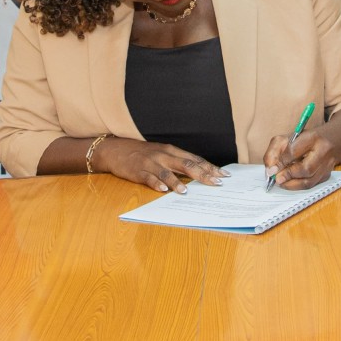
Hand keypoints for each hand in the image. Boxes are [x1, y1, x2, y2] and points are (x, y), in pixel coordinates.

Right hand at [94, 137, 227, 192]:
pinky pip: (148, 178)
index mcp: (171, 151)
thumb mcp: (161, 154)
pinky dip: (156, 183)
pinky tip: (162, 190)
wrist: (116, 149)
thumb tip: (197, 174)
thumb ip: (177, 163)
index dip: (209, 167)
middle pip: (185, 164)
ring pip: (166, 172)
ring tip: (186, 191)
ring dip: (177, 182)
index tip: (223, 175)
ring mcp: (150, 163)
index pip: (194, 159)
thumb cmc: (142, 153)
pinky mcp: (138, 171)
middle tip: (215, 183)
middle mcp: (163, 155)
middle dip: (202, 174)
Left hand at [263, 129, 337, 189]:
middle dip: (288, 175)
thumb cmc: (304, 140)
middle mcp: (323, 151)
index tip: (271, 169)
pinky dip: (298, 186)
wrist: (330, 140)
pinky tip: (290, 182)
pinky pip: (311, 185)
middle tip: (276, 179)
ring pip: (309, 181)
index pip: (293, 151)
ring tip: (281, 182)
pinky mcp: (327, 175)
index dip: (281, 162)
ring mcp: (327, 165)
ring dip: (292, 184)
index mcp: (312, 137)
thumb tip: (270, 170)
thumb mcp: (286, 139)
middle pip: (305, 169)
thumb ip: (274, 151)